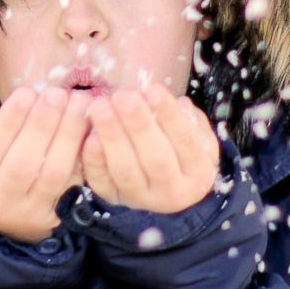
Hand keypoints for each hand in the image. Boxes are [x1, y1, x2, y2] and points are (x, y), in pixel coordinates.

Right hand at [0, 86, 90, 243]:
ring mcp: (28, 214)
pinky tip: (89, 127)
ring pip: (52, 175)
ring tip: (78, 103)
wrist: (4, 208)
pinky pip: (73, 183)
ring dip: (69, 135)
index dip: (9, 120)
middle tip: (57, 94)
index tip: (26, 92)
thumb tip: (31, 98)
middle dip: (43, 124)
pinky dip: (82, 154)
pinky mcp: (56, 216)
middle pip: (23, 164)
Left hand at [80, 83, 219, 213]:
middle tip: (123, 96)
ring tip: (101, 108)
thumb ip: (189, 120)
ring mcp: (141, 199)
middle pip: (155, 158)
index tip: (153, 89)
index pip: (186, 142)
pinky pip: (103, 182)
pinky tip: (90, 136)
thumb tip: (179, 104)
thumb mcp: (198, 136)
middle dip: (138, 124)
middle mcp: (172, 192)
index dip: (169, 115)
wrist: (166, 189)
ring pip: (126, 171)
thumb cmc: (182, 152)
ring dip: (112, 137)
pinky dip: (95, 161)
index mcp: (198, 173)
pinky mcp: (114, 199)